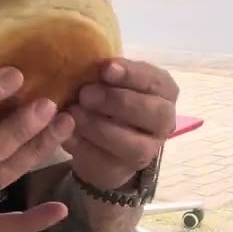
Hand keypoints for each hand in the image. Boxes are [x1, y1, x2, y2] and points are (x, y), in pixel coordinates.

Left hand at [64, 59, 178, 189]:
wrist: (103, 142)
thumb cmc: (109, 100)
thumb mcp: (111, 81)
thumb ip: (107, 73)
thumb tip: (85, 62)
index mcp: (165, 91)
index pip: (156, 81)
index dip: (132, 74)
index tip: (106, 69)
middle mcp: (164, 120)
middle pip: (153, 113)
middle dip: (118, 101)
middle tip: (86, 94)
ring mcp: (149, 149)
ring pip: (132, 143)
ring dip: (99, 127)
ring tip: (73, 114)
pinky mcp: (126, 169)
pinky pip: (107, 160)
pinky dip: (85, 146)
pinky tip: (67, 133)